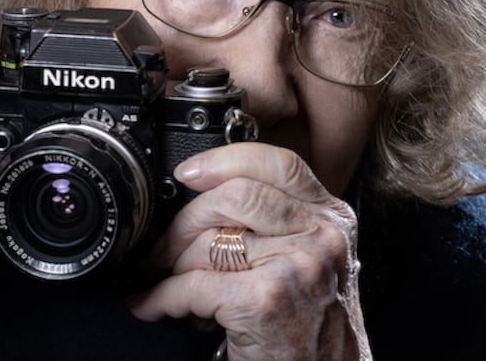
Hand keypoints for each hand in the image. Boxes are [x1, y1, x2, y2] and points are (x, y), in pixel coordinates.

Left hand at [129, 143, 369, 360]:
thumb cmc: (309, 325)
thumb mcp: (311, 259)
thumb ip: (278, 220)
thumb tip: (207, 190)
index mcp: (331, 219)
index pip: (279, 164)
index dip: (225, 161)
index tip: (188, 173)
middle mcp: (320, 238)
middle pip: (234, 197)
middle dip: (184, 222)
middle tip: (163, 248)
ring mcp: (294, 267)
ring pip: (208, 243)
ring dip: (170, 265)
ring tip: (163, 279)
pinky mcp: (263, 301)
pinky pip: (192, 285)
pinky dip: (162, 297)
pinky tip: (153, 304)